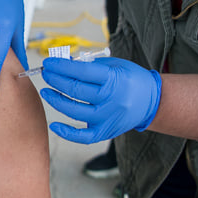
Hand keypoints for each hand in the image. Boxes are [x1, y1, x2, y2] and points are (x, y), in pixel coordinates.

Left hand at [39, 56, 161, 143]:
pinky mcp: (105, 132)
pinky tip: (54, 124)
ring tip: (46, 91)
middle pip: (75, 90)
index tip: (49, 62)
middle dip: (55, 79)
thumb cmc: (130, 79)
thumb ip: (90, 65)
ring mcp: (108, 118)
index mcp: (114, 79)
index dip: (61, 66)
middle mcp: (111, 99)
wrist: (151, 101)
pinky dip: (67, 132)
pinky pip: (83, 136)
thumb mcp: (114, 65)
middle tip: (46, 72)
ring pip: (74, 110)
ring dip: (56, 100)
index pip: (81, 71)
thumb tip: (63, 64)